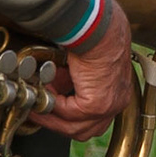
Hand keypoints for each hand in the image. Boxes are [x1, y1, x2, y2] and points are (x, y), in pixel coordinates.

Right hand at [31, 0, 133, 140]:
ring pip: (76, 128)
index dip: (68, 117)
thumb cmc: (93, 37)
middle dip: (58, 123)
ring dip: (53, 118)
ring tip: (37, 107)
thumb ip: (72, 82)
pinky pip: (68, 114)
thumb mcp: (83, 66)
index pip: (93, 119)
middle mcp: (117, 102)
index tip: (49, 108)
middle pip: (85, 129)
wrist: (97, 27)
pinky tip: (45, 93)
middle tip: (40, 112)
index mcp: (118, 92)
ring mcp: (109, 106)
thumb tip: (55, 89)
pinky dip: (53, 106)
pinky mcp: (97, 104)